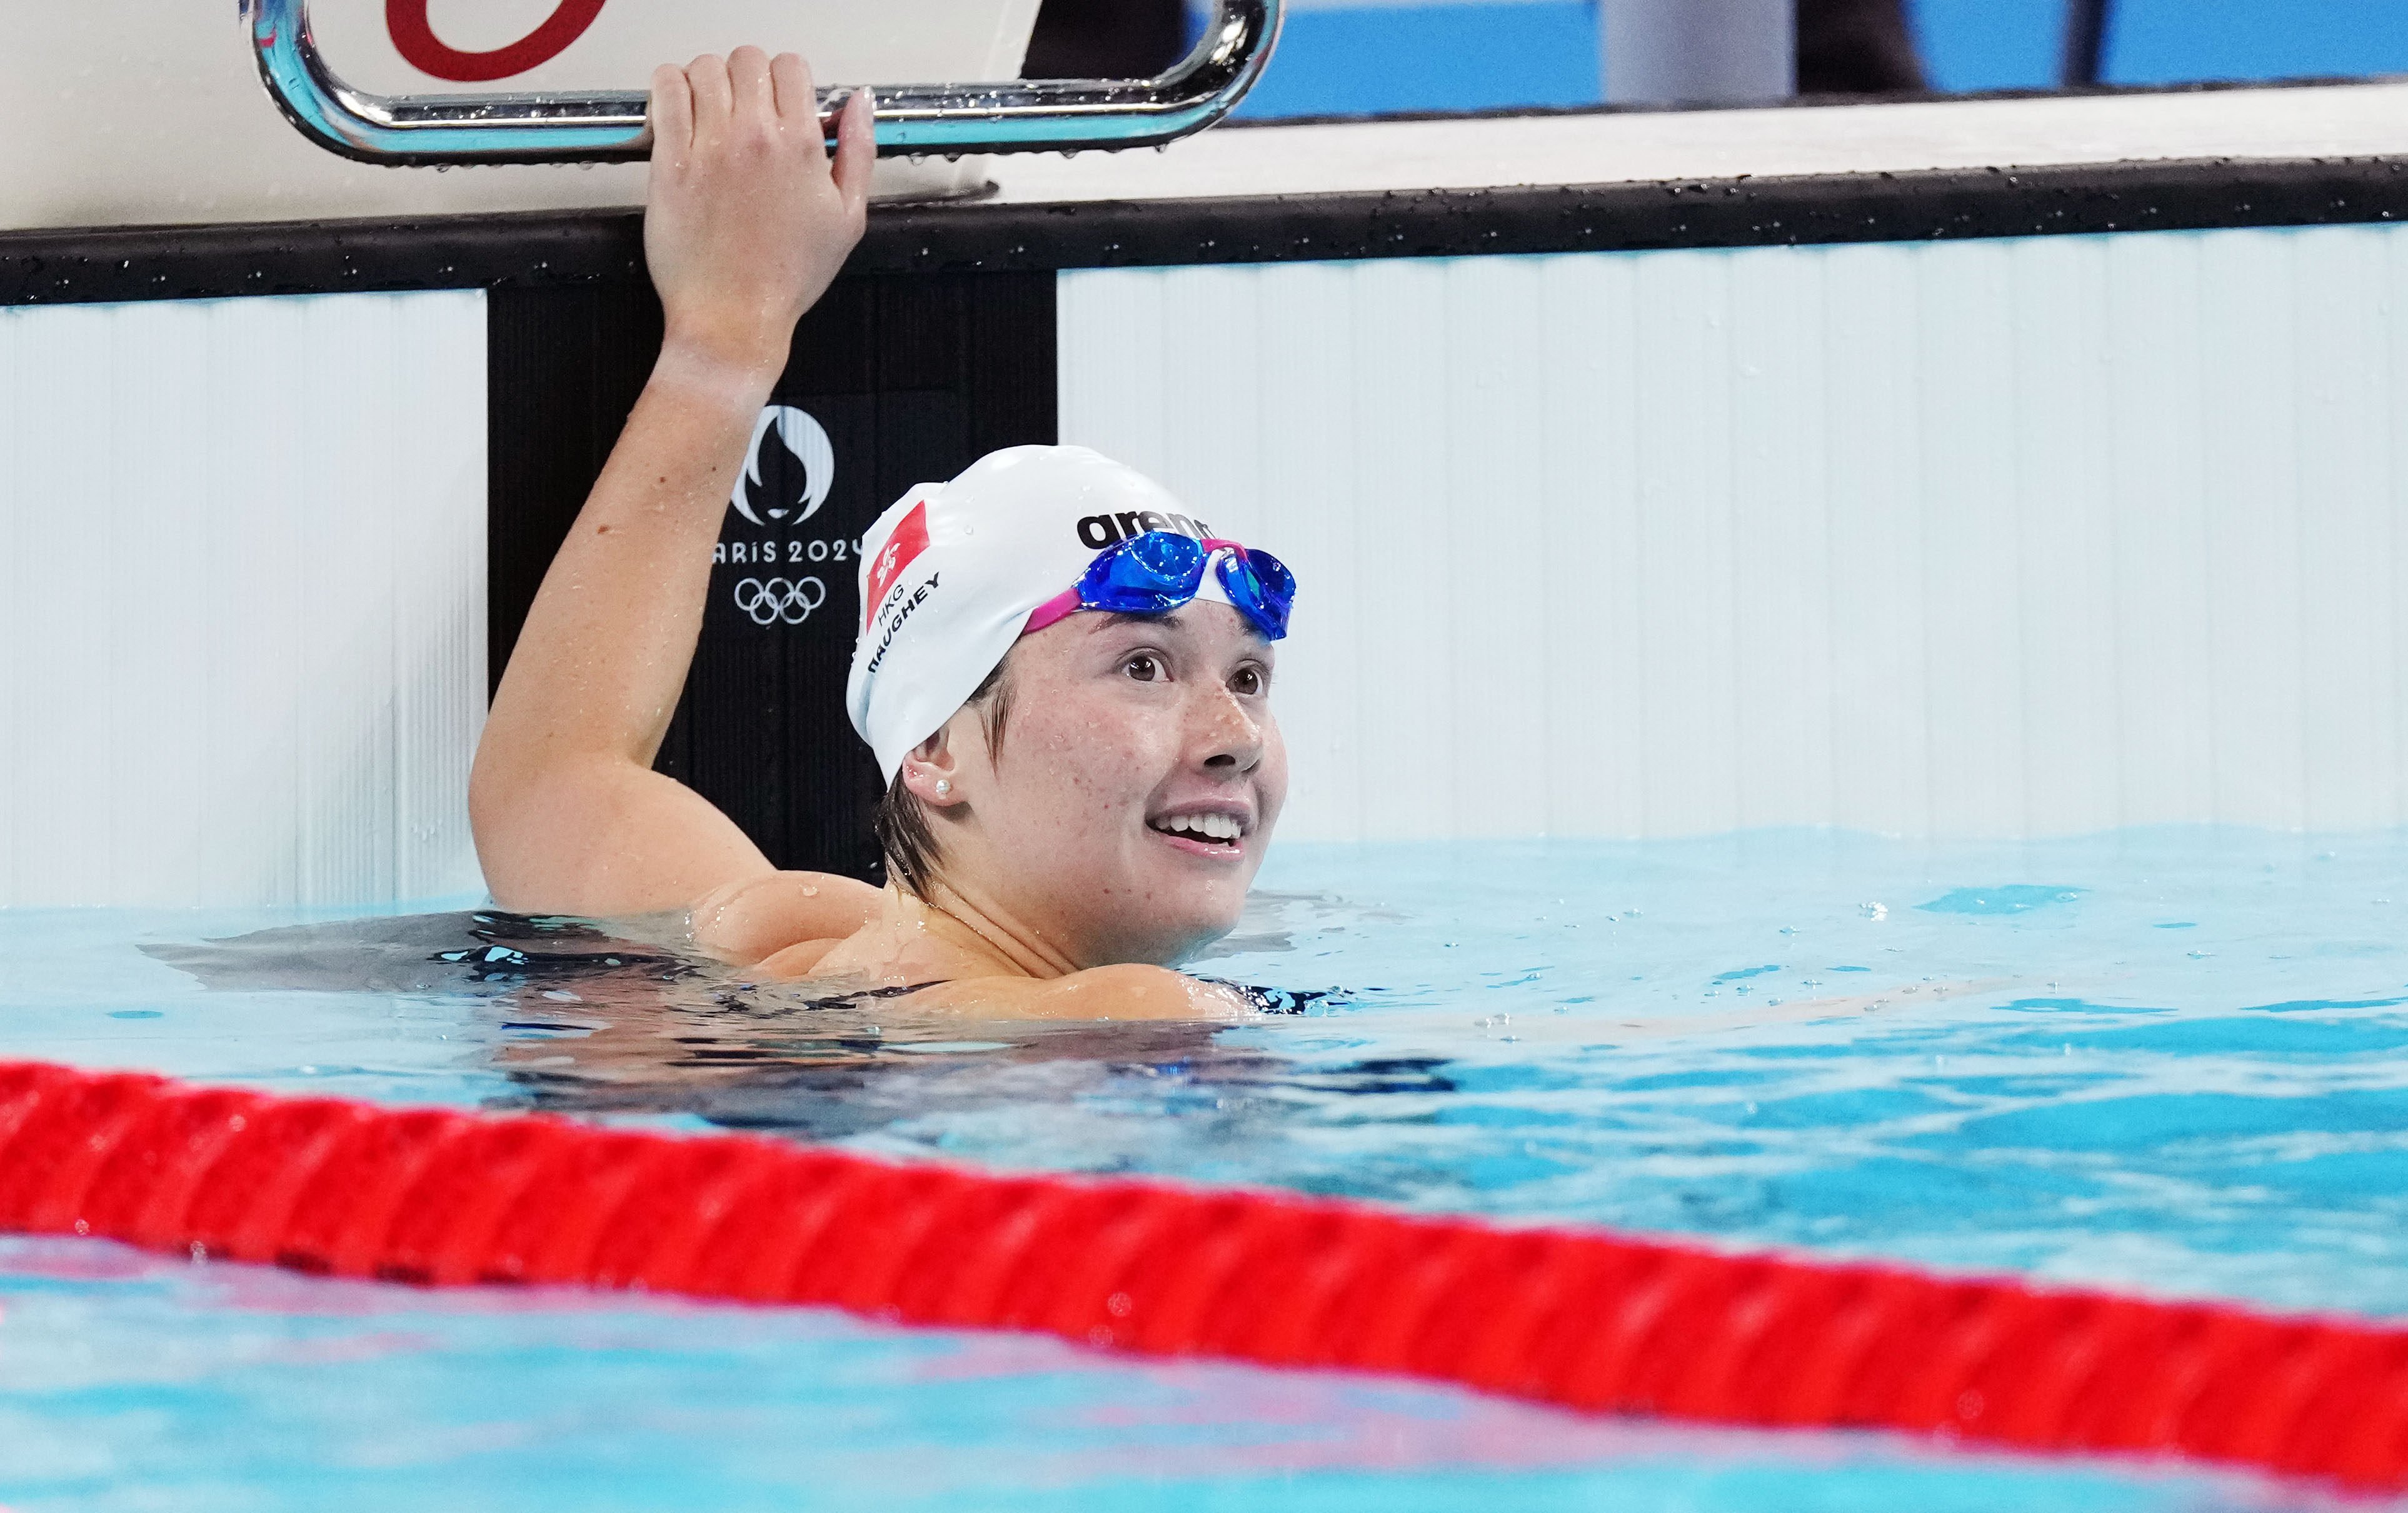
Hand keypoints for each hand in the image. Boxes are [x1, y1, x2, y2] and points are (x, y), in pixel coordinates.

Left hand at [643, 48, 873, 382]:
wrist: (735, 318)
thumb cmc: (786, 279)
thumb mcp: (848, 219)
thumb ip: (859, 151)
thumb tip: (860, 104)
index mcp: (801, 147)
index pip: (791, 67)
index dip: (787, 79)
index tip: (780, 101)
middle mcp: (755, 139)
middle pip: (747, 59)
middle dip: (748, 76)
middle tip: (745, 105)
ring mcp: (710, 147)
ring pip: (704, 67)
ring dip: (708, 79)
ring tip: (710, 109)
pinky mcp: (671, 162)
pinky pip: (666, 91)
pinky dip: (670, 87)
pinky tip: (679, 109)